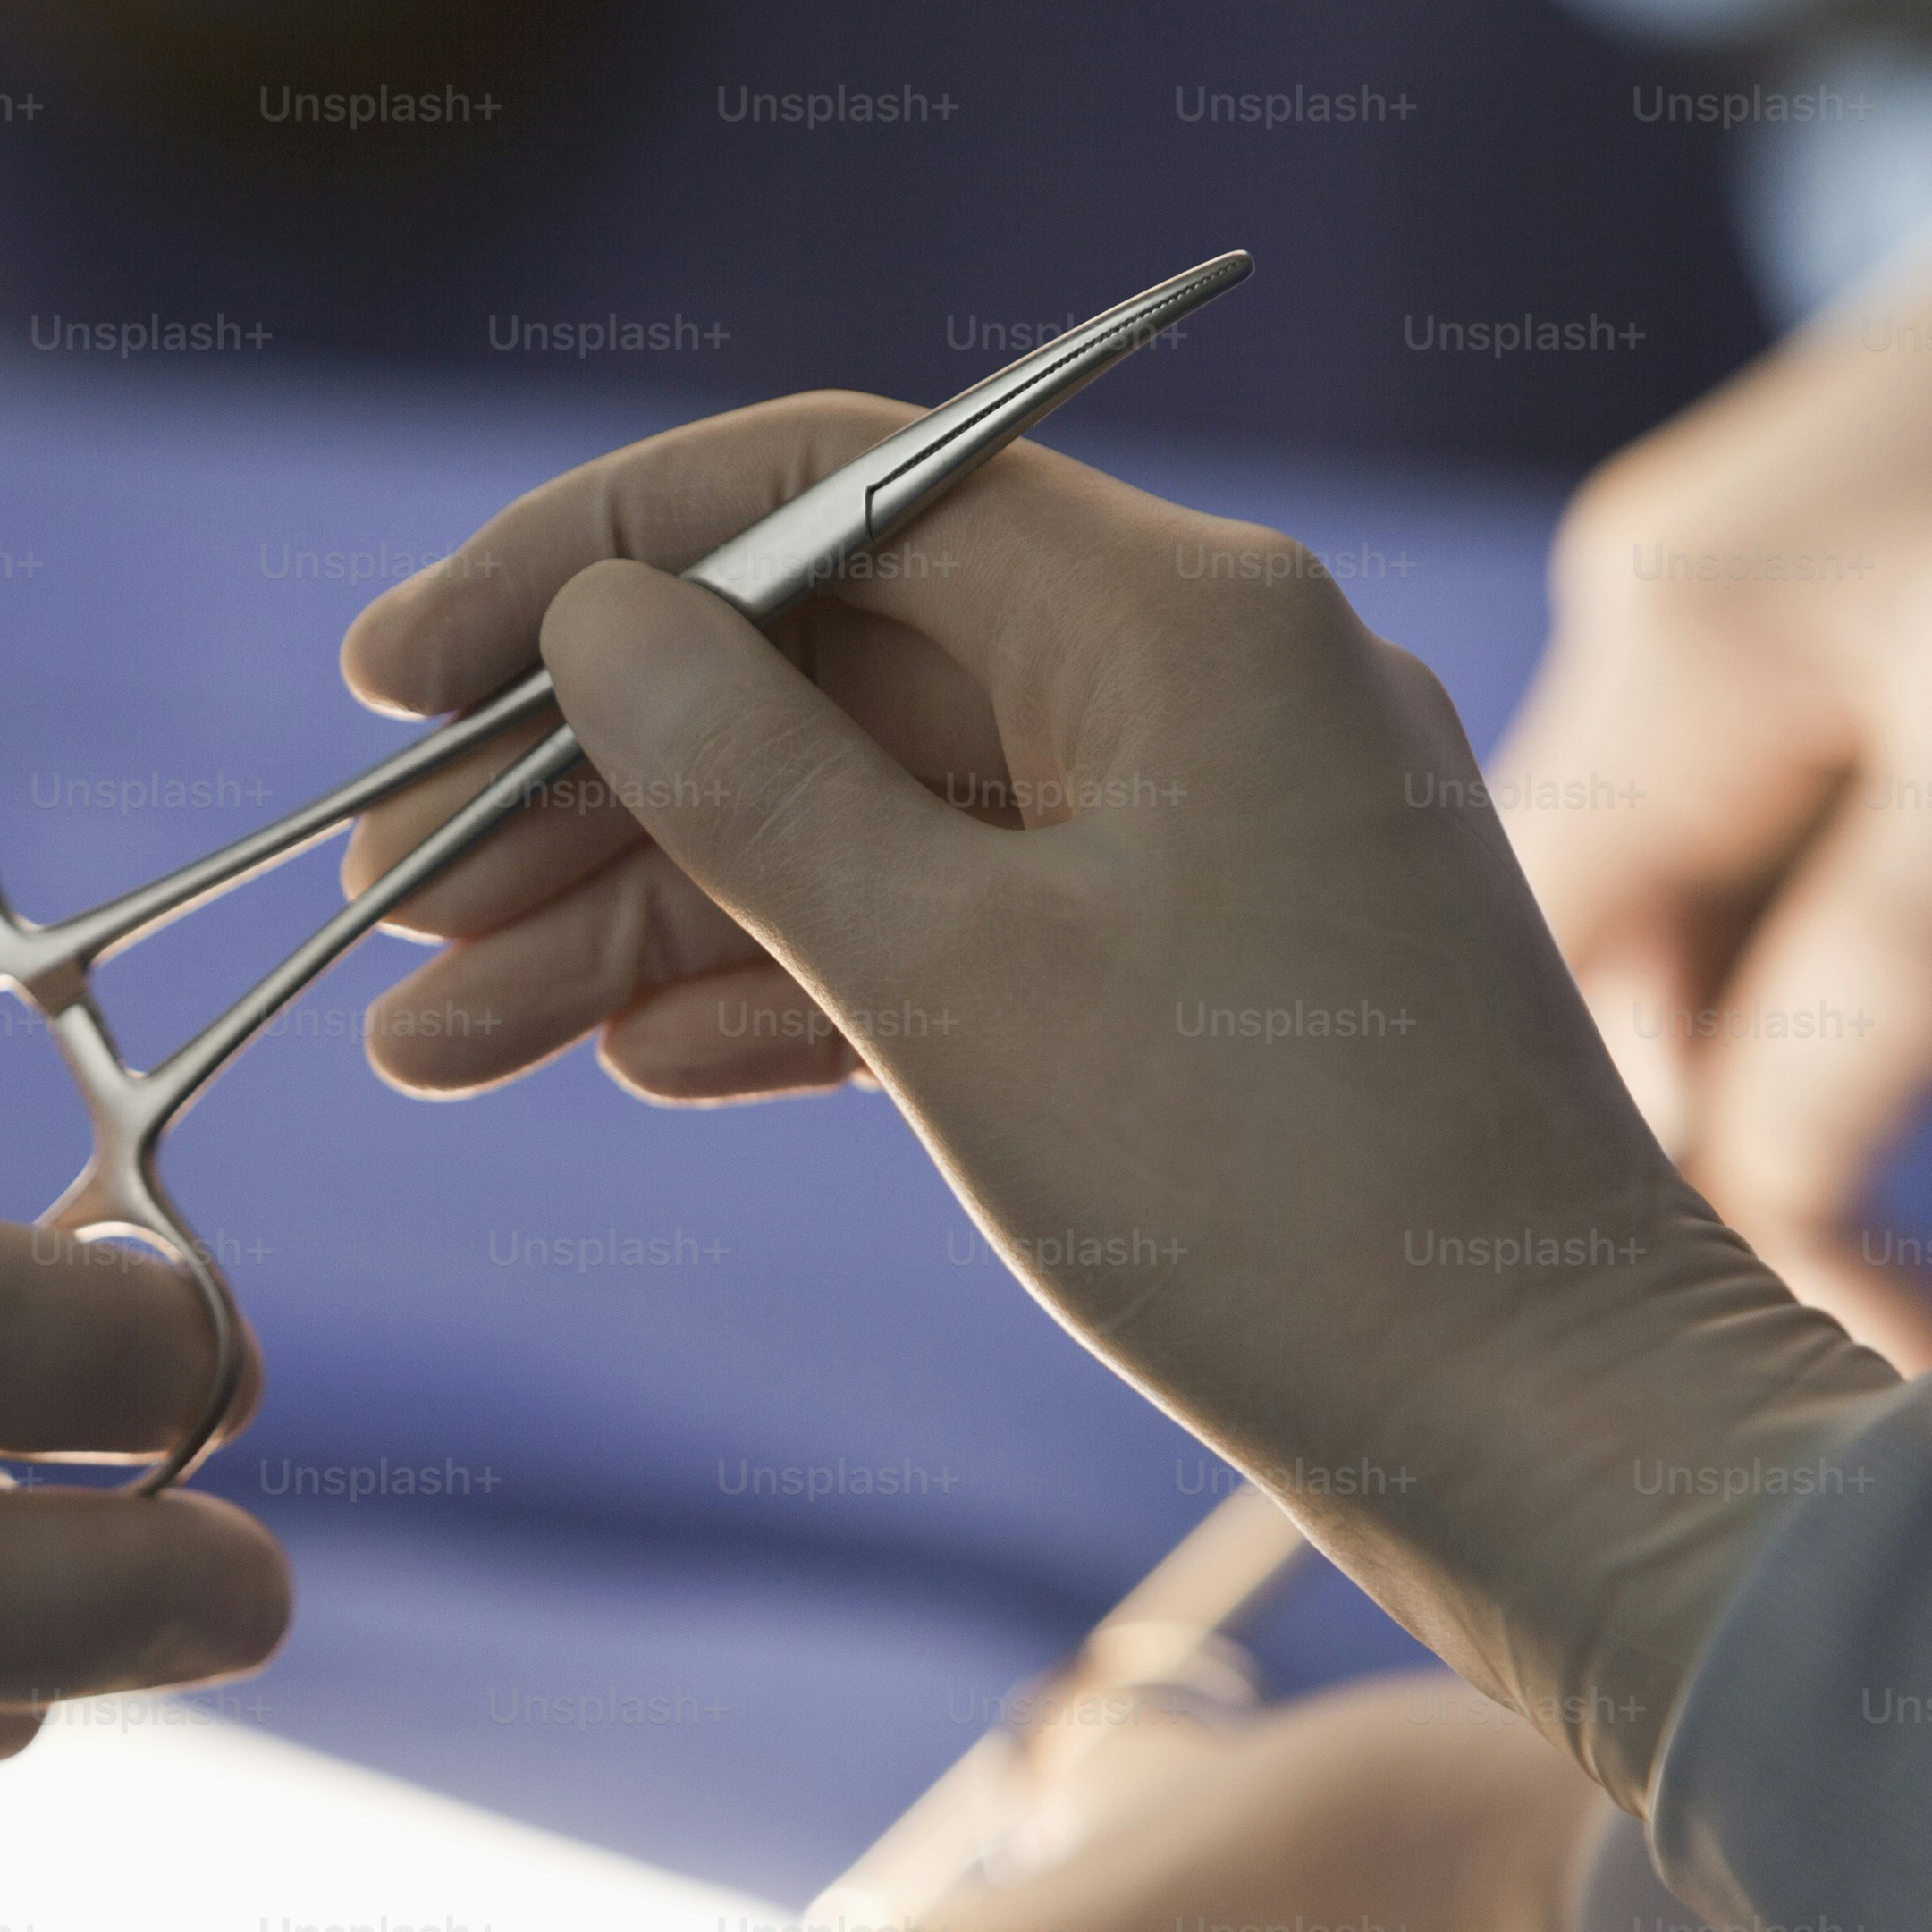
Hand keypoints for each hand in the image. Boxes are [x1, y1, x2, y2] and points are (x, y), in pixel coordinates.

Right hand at [342, 401, 1887, 1809]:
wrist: (1550, 1444)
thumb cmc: (1275, 1210)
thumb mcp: (957, 983)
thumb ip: (751, 783)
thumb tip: (597, 622)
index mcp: (1175, 614)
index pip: (819, 487)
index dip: (577, 557)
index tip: (392, 672)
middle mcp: (1200, 677)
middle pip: (821, 664)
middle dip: (583, 788)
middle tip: (381, 902)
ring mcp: (1210, 826)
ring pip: (866, 817)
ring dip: (644, 917)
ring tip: (430, 1038)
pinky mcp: (1207, 970)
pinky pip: (955, 926)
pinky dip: (791, 986)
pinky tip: (621, 1058)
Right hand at [1492, 0, 1931, 1361]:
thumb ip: (1891, 974)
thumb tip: (1765, 1202)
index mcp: (1667, 646)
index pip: (1564, 971)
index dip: (1681, 1149)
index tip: (1853, 1303)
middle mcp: (1646, 649)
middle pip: (1686, 980)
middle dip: (1909, 1058)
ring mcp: (1723, 655)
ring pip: (1801, 945)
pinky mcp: (1815, 668)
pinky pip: (1873, 868)